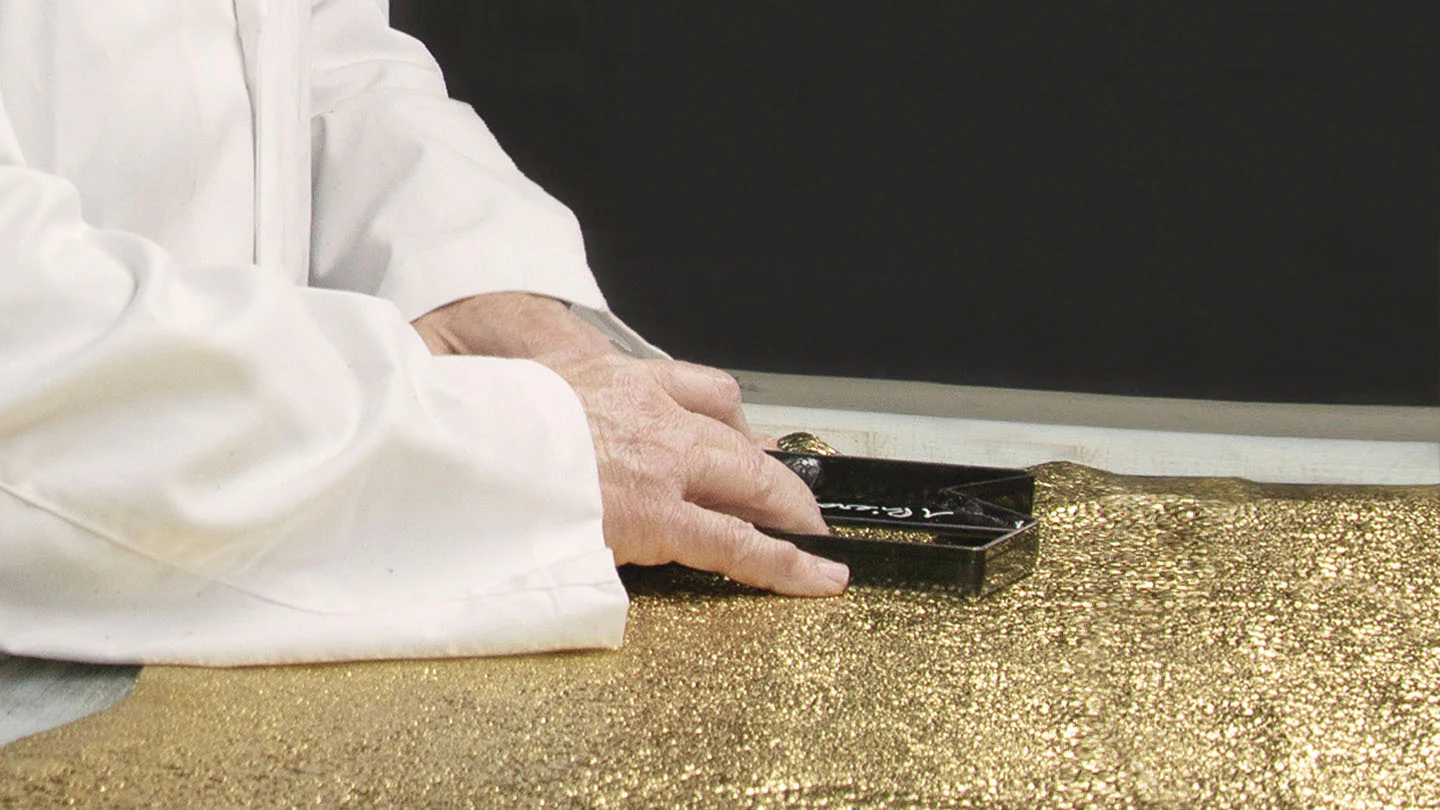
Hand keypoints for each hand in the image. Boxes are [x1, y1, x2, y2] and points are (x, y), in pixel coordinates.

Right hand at [413, 292, 848, 595]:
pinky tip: (820, 577)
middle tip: (797, 501)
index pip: (702, 389)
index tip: (748, 441)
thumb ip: (550, 409)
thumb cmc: (471, 427)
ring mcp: (663, 462)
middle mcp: (653, 412)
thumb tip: (529, 425)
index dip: (734, 422)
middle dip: (775, 474)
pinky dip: (789, 565)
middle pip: (739, 439)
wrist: (454, 443)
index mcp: (619, 379)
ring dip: (793, 514)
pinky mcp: (661, 515)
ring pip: (754, 484)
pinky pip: (741, 544)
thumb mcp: (518, 393)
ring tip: (819, 540)